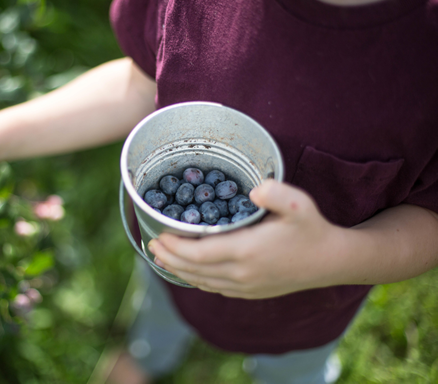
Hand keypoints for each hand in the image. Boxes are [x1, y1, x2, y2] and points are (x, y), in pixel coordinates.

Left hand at [148, 180, 345, 298]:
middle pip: (193, 269)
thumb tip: (254, 190)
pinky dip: (195, 280)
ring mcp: (244, 286)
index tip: (158, 234)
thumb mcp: (300, 205)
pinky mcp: (250, 292)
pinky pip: (214, 288)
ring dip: (178, 270)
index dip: (174, 246)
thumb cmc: (312, 229)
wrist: (331, 262)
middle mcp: (241, 274)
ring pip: (201, 281)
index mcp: (246, 252)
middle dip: (168, 257)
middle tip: (151, 243)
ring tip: (161, 257)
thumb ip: (277, 194)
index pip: (198, 253)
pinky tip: (189, 273)